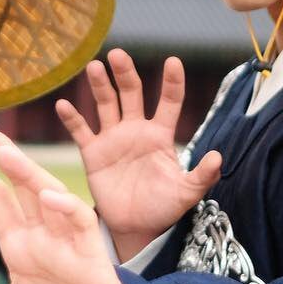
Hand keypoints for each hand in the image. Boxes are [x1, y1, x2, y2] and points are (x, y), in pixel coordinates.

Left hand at [0, 119, 126, 283]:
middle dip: (0, 154)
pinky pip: (79, 222)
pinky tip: (49, 196)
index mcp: (20, 247)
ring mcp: (66, 242)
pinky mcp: (90, 255)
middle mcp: (41, 236)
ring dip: (27, 173)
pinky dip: (65, 207)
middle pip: (18, 185)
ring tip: (4, 151)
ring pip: (47, 195)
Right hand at [56, 49, 220, 261]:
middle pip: (131, 93)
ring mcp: (113, 139)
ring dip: (100, 86)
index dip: (172, 82)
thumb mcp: (187, 193)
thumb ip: (202, 176)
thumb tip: (218, 157)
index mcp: (161, 135)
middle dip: (125, 73)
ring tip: (94, 67)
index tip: (173, 62)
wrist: (136, 227)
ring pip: (106, 104)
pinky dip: (72, 118)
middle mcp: (136, 130)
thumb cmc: (164, 208)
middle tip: (118, 55)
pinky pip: (81, 131)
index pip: (169, 102)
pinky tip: (63, 105)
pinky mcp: (93, 153)